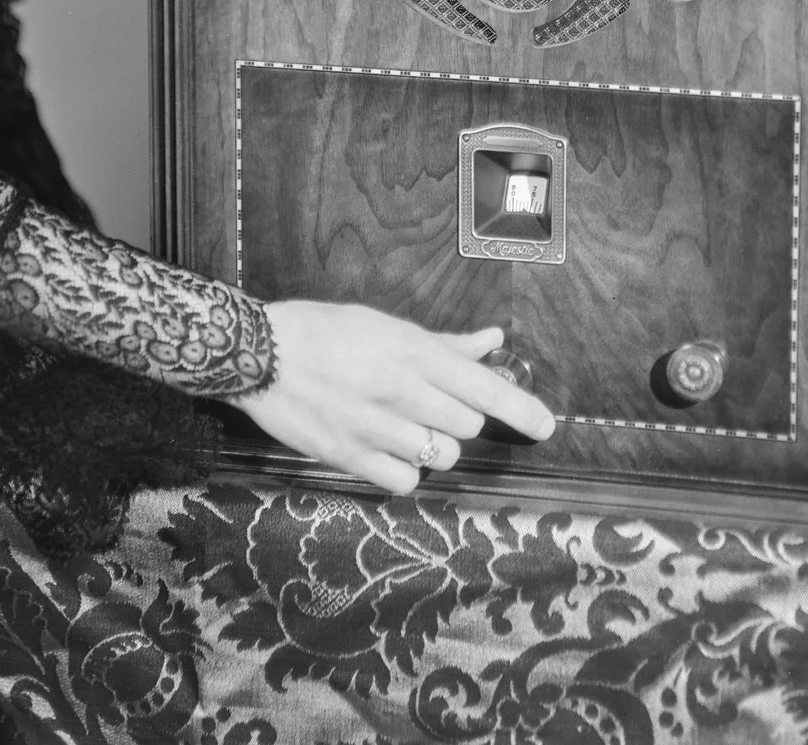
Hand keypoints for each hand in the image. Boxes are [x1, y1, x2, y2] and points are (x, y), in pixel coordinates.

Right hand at [228, 301, 555, 494]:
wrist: (261, 355)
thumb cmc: (326, 331)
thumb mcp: (388, 326)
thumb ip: (445, 342)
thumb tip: (493, 342)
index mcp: (414, 353)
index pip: (486, 388)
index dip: (523, 411)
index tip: (546, 427)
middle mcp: (402, 392)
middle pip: (467, 426)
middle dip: (458, 419)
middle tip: (429, 405)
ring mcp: (377, 428)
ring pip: (441, 455)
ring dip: (433, 445)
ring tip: (404, 427)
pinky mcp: (351, 457)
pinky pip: (404, 481)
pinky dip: (404, 471)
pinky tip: (387, 451)